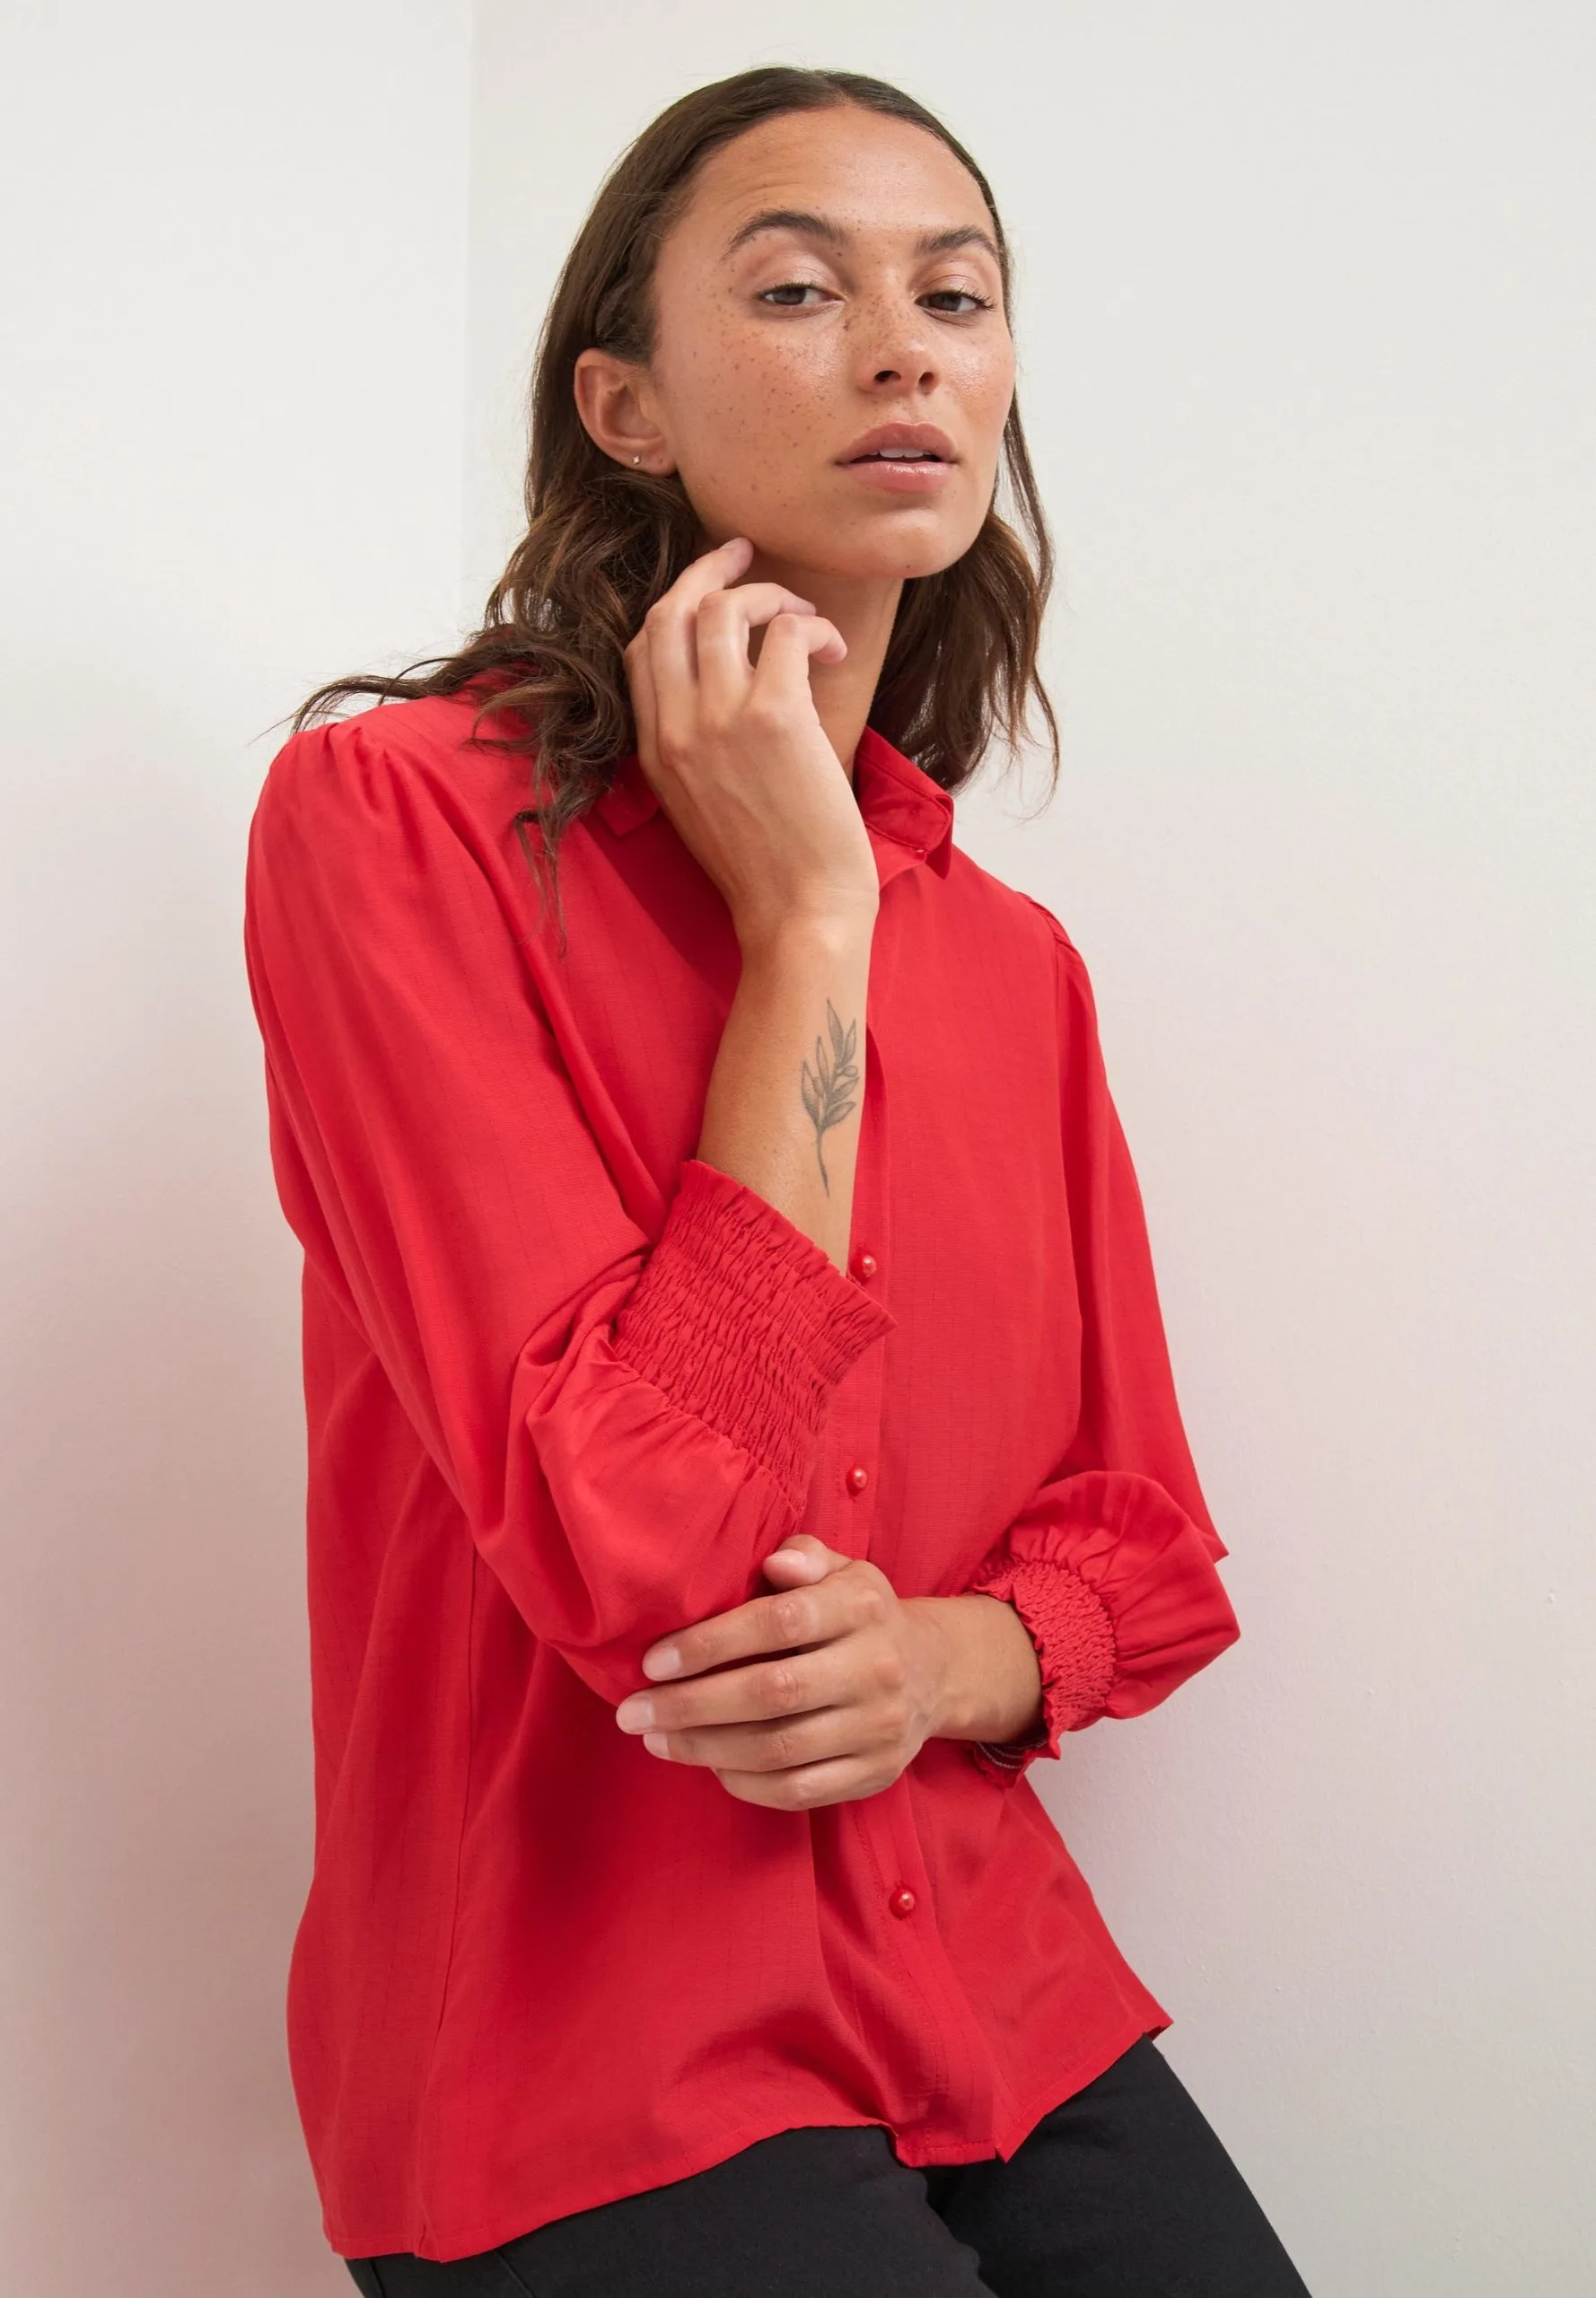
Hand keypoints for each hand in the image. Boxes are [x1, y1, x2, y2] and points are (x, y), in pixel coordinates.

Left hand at [612, 1532, 951, 1809]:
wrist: (933, 1673)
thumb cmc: (858, 1616)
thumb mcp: (843, 1570)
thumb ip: (805, 1557)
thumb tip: (774, 1562)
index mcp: (862, 1605)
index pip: (779, 1622)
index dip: (710, 1643)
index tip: (653, 1662)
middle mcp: (876, 1666)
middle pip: (772, 1693)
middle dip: (691, 1705)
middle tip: (633, 1712)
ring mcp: (879, 1726)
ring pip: (779, 1748)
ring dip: (705, 1748)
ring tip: (656, 1738)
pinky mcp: (874, 1774)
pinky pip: (798, 1791)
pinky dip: (744, 1783)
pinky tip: (708, 1764)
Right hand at [621, 536, 880, 948]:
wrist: (797, 914)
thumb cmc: (767, 869)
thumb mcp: (702, 806)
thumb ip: (697, 747)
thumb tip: (733, 687)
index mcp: (652, 749)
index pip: (640, 648)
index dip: (676, 604)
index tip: (710, 586)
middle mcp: (674, 727)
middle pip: (670, 610)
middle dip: (709, 568)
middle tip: (747, 553)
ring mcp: (717, 719)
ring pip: (723, 606)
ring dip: (771, 594)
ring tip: (806, 621)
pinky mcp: (772, 717)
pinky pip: (785, 630)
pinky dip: (812, 626)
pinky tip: (833, 652)